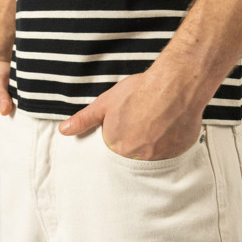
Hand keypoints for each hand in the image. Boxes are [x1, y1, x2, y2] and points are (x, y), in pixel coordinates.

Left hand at [58, 70, 204, 160]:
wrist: (174, 84)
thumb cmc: (140, 91)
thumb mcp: (105, 102)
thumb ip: (84, 119)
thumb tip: (64, 130)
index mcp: (117, 146)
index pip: (114, 152)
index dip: (120, 137)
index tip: (128, 127)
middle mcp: (137, 156)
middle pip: (133, 155)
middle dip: (136, 141)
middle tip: (143, 123)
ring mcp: (159, 156)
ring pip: (152, 156)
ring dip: (153, 143)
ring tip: (156, 123)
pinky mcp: (178, 153)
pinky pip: (171, 155)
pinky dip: (169, 144)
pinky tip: (169, 127)